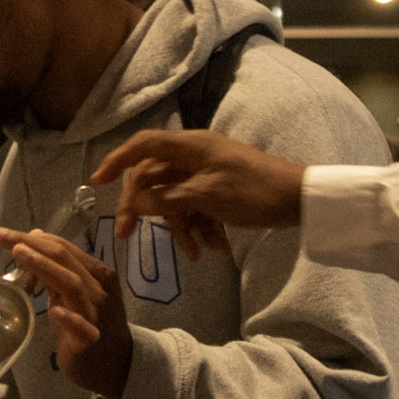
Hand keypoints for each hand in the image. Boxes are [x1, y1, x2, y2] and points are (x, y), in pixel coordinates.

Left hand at [0, 228, 132, 398]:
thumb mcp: (73, 294)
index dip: (32, 238)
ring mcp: (97, 315)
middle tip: (0, 236)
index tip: (1, 233)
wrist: (119, 365)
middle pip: (65, 259)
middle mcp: (99, 289)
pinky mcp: (91, 341)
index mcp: (96, 274)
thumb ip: (56, 270)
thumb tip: (32, 239)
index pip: (63, 248)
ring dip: (45, 268)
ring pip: (73, 285)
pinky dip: (70, 318)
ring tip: (20, 254)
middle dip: (32, 245)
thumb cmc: (93, 325)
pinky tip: (54, 311)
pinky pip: (83, 328)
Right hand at [92, 130, 304, 259]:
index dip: (117, 160)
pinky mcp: (218, 191)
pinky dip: (201, 228)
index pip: (143, 145)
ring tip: (194, 252)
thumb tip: (134, 204)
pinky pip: (196, 208)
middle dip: (144, 209)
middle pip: (154, 179)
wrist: (301, 200)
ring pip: (175, 199)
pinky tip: (214, 248)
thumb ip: (167, 200)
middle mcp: (193, 156)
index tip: (97, 180)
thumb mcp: (206, 197)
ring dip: (181, 227)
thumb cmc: (253, 190)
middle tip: (127, 234)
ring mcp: (206, 174)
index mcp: (189, 147)